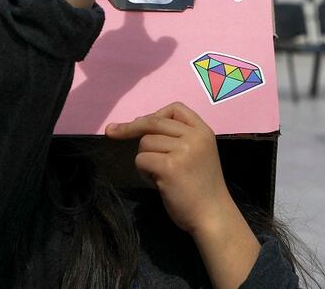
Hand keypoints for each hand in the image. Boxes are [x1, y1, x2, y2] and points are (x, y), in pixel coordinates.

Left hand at [105, 102, 230, 234]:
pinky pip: (141, 159)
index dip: (155, 114)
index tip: (140, 122)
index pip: (175, 108)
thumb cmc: (202, 188)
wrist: (212, 216)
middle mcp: (194, 137)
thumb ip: (179, 138)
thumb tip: (139, 124)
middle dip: (130, 127)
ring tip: (160, 175)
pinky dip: (143, 172)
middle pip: (153, 122)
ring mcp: (183, 151)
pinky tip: (157, 182)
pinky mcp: (169, 167)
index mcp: (203, 131)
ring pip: (145, 142)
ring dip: (145, 159)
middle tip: (111, 132)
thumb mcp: (199, 153)